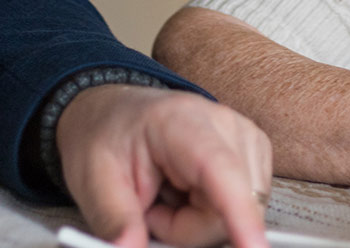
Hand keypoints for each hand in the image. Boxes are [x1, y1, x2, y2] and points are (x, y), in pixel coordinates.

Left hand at [56, 84, 271, 247]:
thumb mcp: (94, 179)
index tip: (254, 247)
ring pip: (241, 213)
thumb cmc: (108, 138)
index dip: (240, 212)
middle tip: (152, 210)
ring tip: (169, 198)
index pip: (220, 169)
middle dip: (188, 229)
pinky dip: (213, 214)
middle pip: (228, 207)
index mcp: (180, 121)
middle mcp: (224, 123)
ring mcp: (245, 137)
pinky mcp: (255, 154)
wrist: (118, 114)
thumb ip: (114, 219)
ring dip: (201, 223)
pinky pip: (245, 207)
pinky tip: (190, 195)